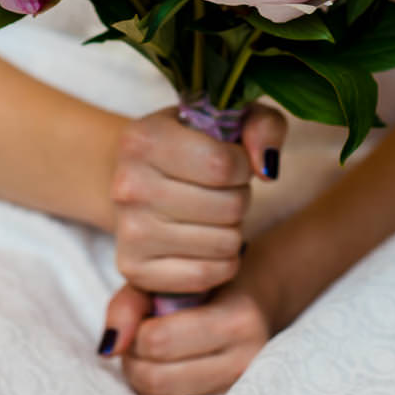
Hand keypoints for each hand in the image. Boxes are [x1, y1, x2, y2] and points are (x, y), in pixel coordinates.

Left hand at [99, 249, 279, 394]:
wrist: (256, 299)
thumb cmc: (206, 283)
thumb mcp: (171, 279)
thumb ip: (131, 303)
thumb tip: (108, 347)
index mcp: (238, 319)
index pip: (159, 340)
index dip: (136, 330)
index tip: (141, 315)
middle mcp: (246, 358)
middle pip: (157, 376)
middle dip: (133, 356)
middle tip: (136, 336)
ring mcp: (240, 387)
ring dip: (141, 375)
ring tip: (148, 350)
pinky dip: (156, 390)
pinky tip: (163, 365)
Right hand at [110, 104, 285, 294]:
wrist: (141, 176)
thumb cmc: (194, 144)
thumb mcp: (231, 118)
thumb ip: (263, 126)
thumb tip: (266, 168)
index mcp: (144, 138)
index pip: (222, 164)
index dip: (243, 166)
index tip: (234, 162)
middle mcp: (128, 185)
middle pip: (229, 206)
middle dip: (239, 197)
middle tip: (222, 190)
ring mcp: (128, 231)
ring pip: (224, 242)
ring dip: (232, 228)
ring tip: (213, 212)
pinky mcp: (134, 269)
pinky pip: (207, 275)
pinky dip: (221, 261)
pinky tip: (208, 239)